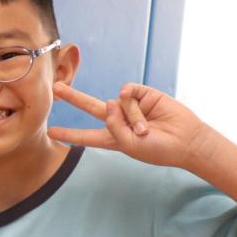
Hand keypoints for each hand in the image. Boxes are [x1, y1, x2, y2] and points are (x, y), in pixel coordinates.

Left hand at [50, 81, 217, 170]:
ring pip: (115, 103)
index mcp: (111, 138)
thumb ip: (113, 127)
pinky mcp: (142, 94)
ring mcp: (129, 106)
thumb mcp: (128, 145)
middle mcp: (117, 120)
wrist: (185, 140)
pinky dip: (133, 102)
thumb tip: (110, 101)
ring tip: (146, 128)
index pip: (85, 136)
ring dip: (130, 116)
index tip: (51, 132)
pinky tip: (146, 110)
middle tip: (55, 88)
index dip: (68, 134)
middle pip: (90, 106)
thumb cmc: (157, 148)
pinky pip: (127, 92)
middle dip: (73, 97)